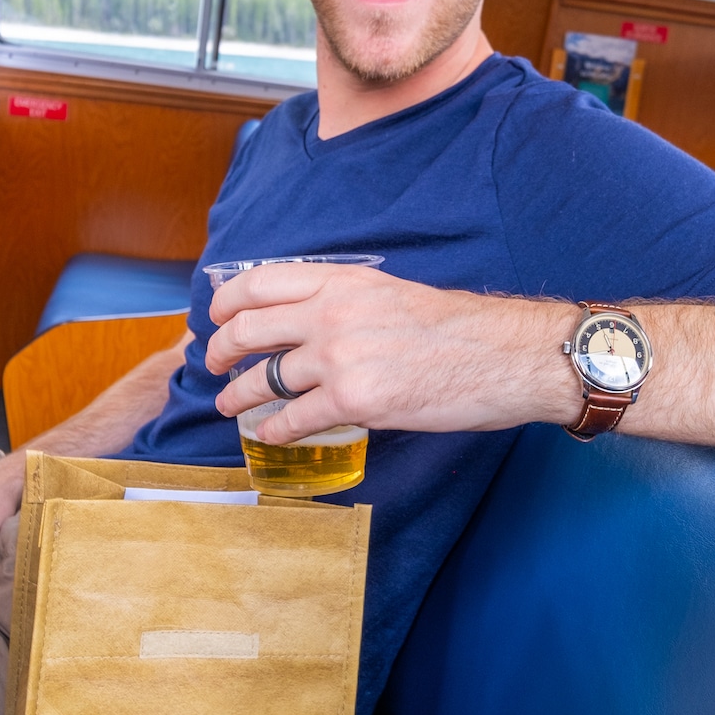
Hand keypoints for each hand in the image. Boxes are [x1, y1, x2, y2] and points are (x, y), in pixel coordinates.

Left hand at [206, 262, 580, 442]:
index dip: (225, 302)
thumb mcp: (387, 292)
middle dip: (220, 351)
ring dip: (237, 397)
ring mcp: (340, 359)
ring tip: (230, 406)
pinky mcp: (356, 401)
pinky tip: (270, 433)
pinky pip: (294, 418)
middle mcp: (331, 314)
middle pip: (248, 330)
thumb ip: (339, 300)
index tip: (215, 318)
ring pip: (263, 380)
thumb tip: (298, 318)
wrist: (501, 355)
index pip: (257, 282)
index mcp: (340, 282)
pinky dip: (274, 429)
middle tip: (213, 364)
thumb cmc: (453, 328)